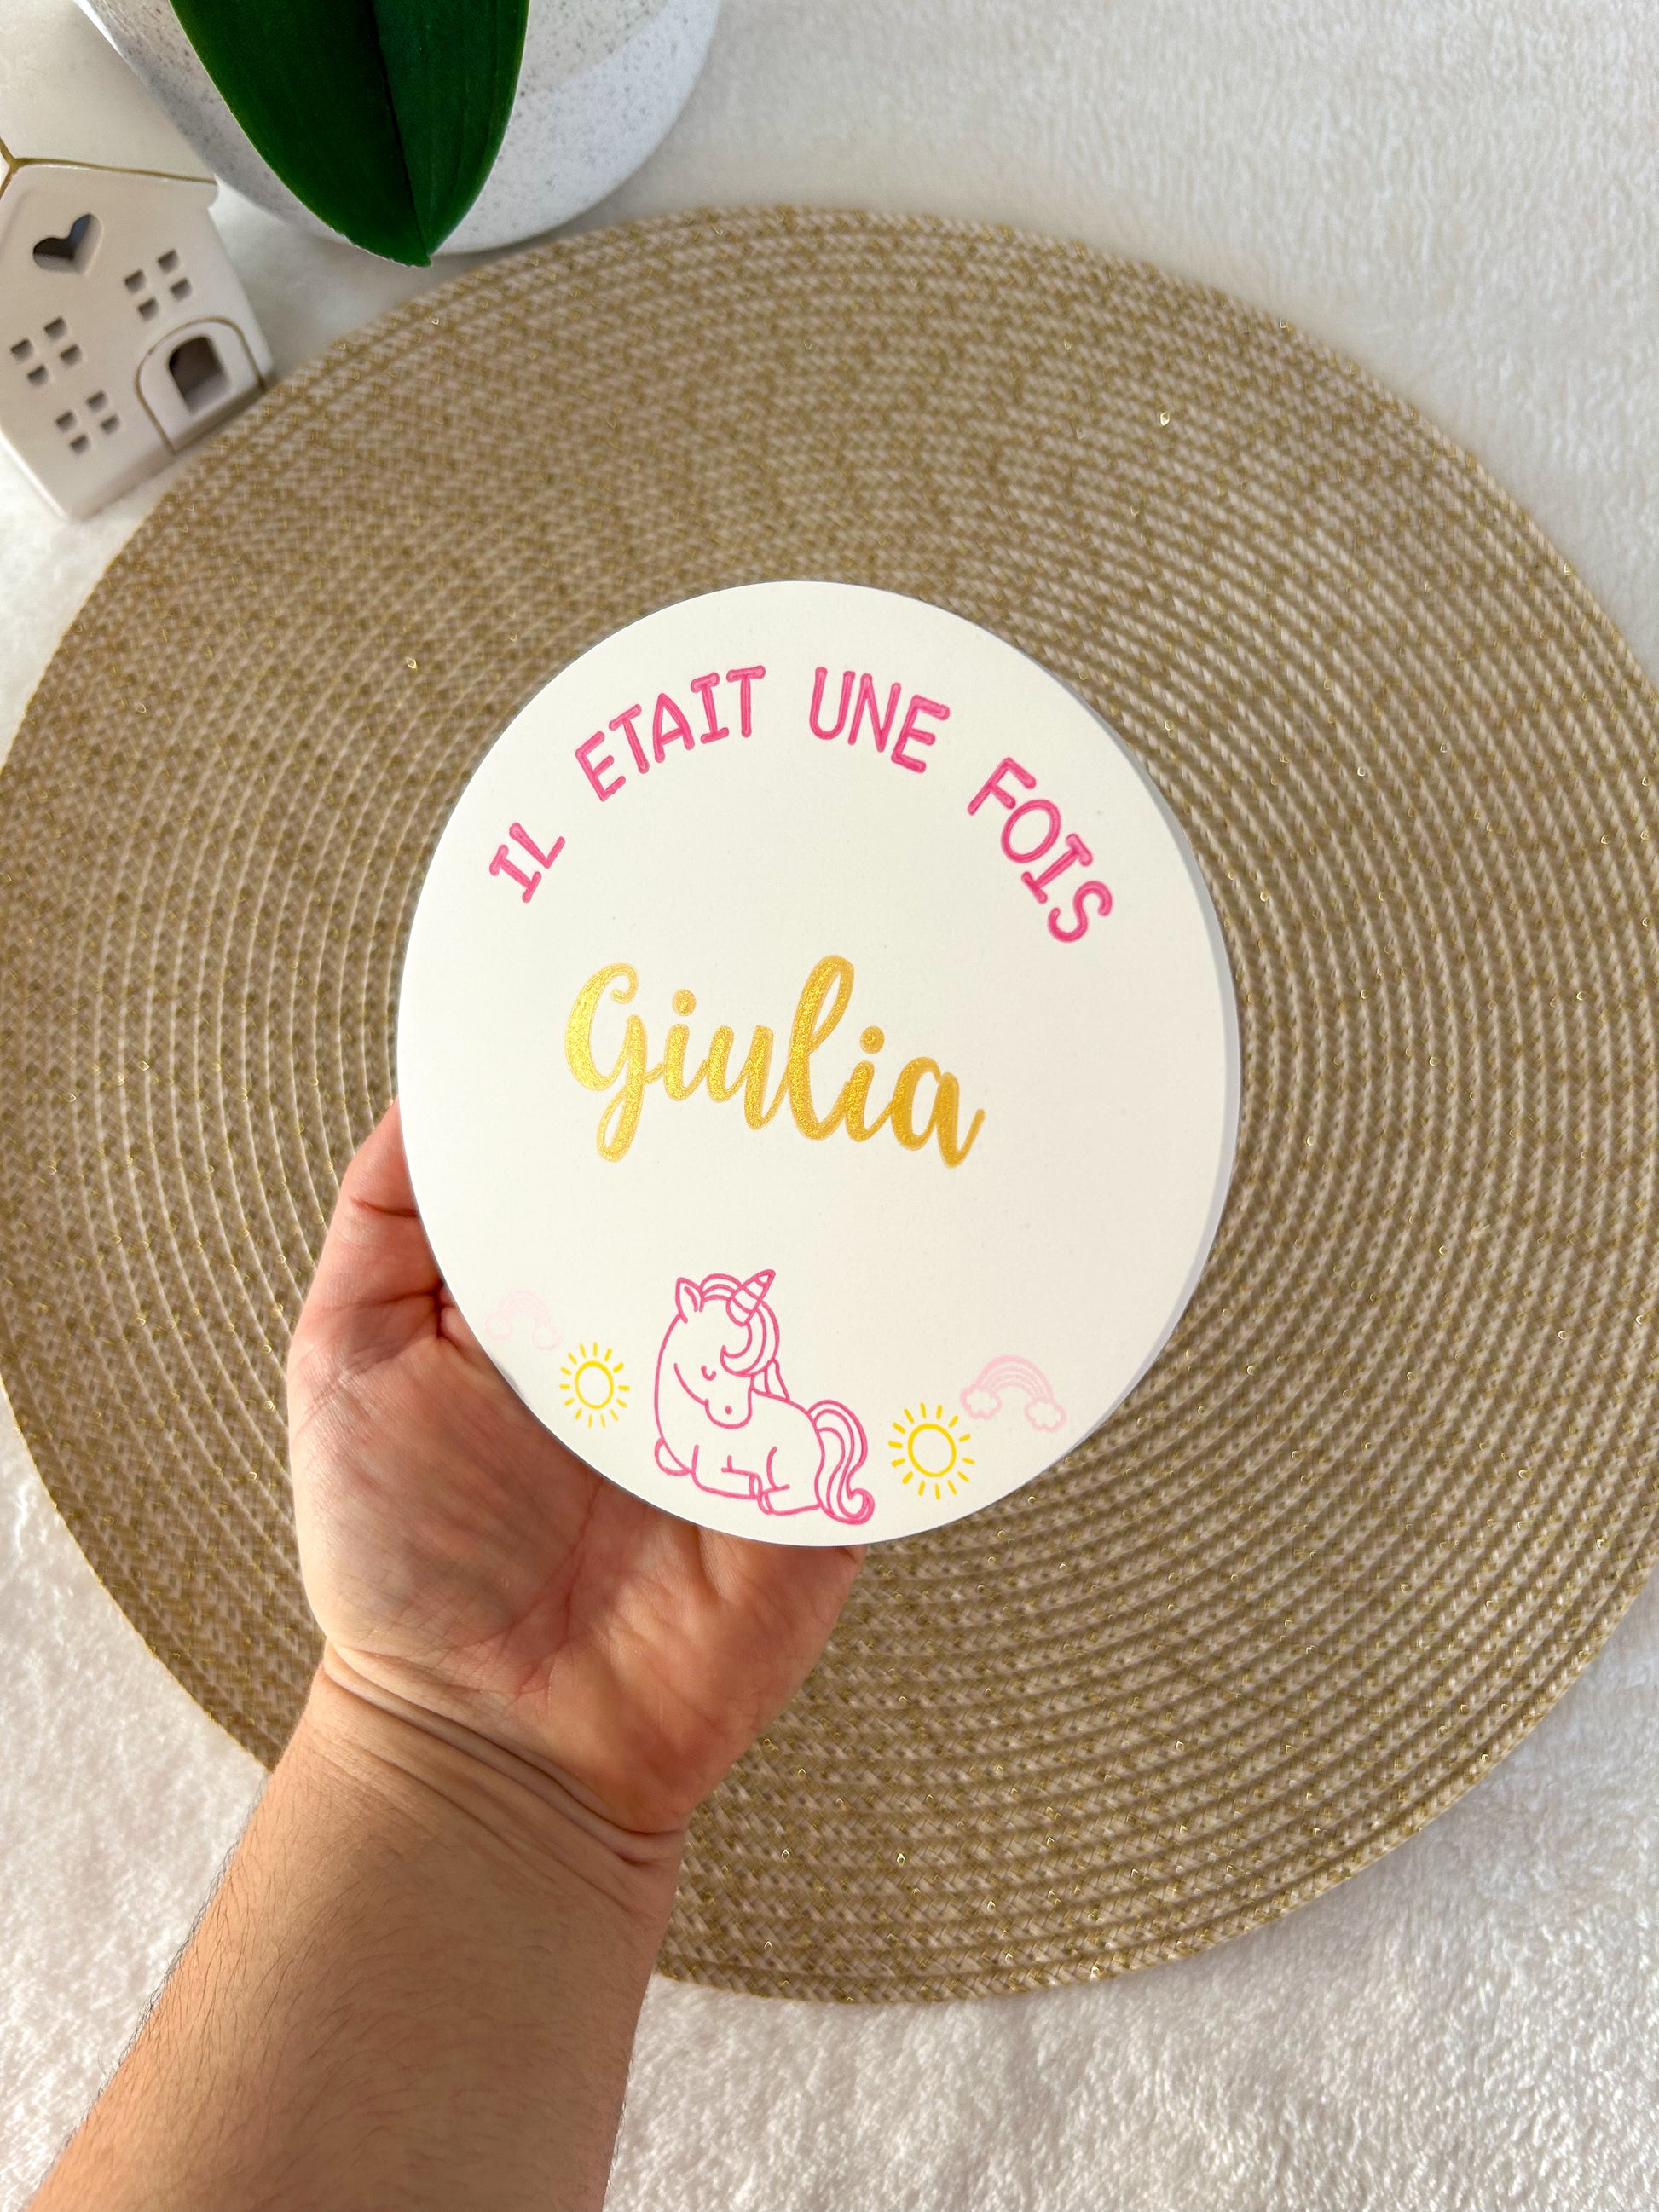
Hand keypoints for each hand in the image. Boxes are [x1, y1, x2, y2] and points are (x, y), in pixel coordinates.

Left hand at [287, 1102, 861, 1837]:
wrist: (495, 1737)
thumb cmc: (400, 1555)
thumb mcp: (347, 1357)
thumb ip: (387, 1223)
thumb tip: (430, 1086)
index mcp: (565, 1288)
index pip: (624, 1160)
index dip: (652, 1087)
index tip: (682, 1000)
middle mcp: (667, 1330)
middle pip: (738, 1204)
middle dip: (771, 1133)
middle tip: (809, 1037)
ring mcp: (754, 1403)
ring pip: (826, 1284)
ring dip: (853, 1223)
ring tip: (888, 1127)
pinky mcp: (820, 1483)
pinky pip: (886, 1398)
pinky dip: (911, 1340)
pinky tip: (931, 1269)